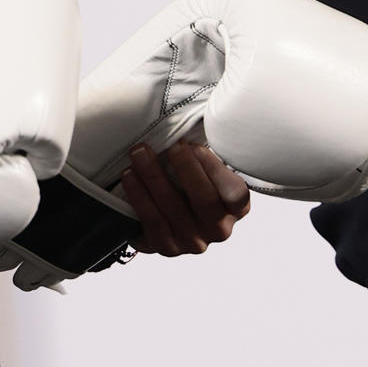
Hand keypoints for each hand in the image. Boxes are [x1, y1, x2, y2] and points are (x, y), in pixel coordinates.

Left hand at [119, 142, 251, 256]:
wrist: (170, 209)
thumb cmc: (192, 177)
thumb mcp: (207, 164)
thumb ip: (207, 150)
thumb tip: (194, 118)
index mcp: (237, 207)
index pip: (234, 194)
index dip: (215, 170)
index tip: (196, 146)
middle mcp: (219, 229)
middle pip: (204, 200)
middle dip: (185, 169)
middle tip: (170, 145)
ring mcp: (194, 243)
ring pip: (173, 210)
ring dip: (154, 177)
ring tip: (140, 153)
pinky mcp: (168, 248)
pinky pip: (152, 223)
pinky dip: (139, 198)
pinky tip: (130, 177)